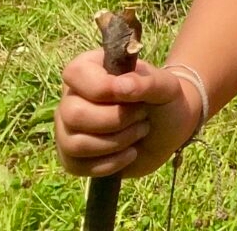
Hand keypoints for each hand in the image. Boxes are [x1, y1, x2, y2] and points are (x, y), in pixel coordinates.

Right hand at [54, 50, 199, 180]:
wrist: (170, 131)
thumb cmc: (164, 100)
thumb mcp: (166, 86)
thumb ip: (146, 83)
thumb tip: (120, 87)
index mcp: (89, 68)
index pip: (75, 73)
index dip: (103, 87)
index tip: (131, 95)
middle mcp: (71, 98)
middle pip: (74, 114)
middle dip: (116, 120)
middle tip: (142, 115)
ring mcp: (67, 129)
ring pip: (75, 144)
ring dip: (117, 142)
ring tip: (139, 131)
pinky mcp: (71, 158)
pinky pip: (77, 166)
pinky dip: (111, 163)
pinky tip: (130, 153)